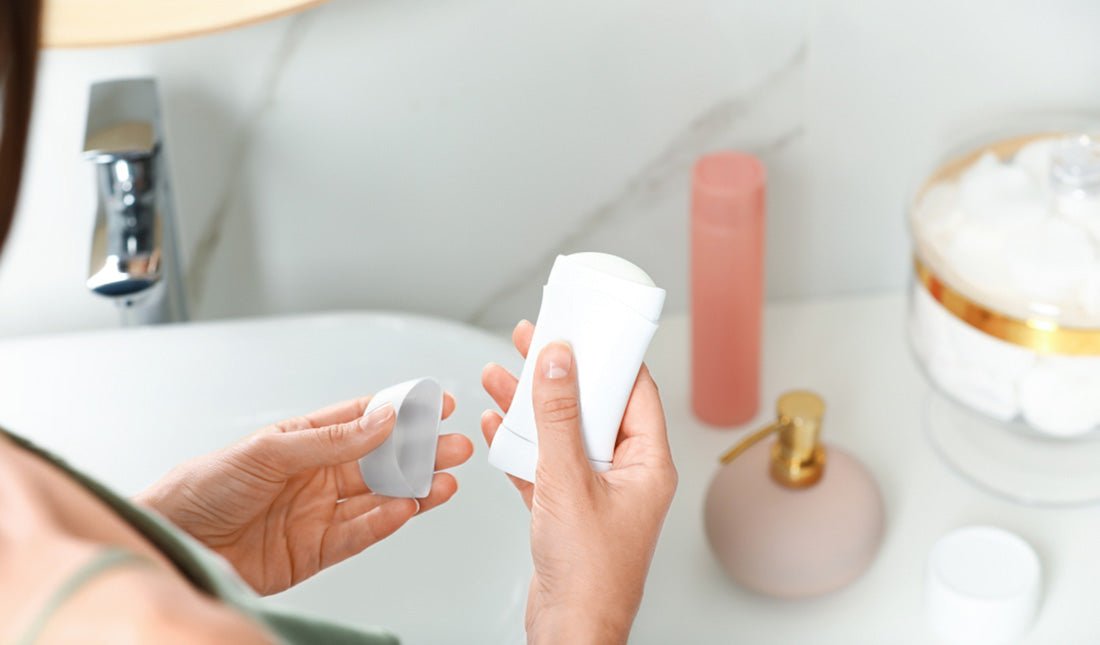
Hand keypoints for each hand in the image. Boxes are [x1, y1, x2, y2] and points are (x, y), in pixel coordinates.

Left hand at [135, 394, 472, 594]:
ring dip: (414, 487)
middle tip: (455, 444)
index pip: (363, 419)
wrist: (172, 544)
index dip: (402, 410)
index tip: (436, 402)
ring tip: (444, 480)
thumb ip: (330, 439)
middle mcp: (315, 475)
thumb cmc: (200, 489)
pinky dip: (387, 522)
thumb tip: (382, 419)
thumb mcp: (267, 450)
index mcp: (302, 440)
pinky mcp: (315, 550)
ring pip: (379, 497)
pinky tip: (409, 508)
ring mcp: (318, 512)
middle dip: (420, 451)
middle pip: (381, 460)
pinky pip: (361, 534)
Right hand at [481, 321, 676, 644]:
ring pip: (562, 434)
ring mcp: (596, 492)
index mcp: (647, 463)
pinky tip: (496, 426)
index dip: (607, 356)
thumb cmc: (590, 574)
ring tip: (501, 373)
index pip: (634, 391)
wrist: (570, 630)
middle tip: (534, 339)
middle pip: (592, 407)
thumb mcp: (569, 482)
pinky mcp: (567, 510)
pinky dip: (519, 446)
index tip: (584, 328)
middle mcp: (626, 474)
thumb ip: (559, 419)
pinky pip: (543, 465)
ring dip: (531, 406)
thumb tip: (559, 364)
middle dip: (559, 374)